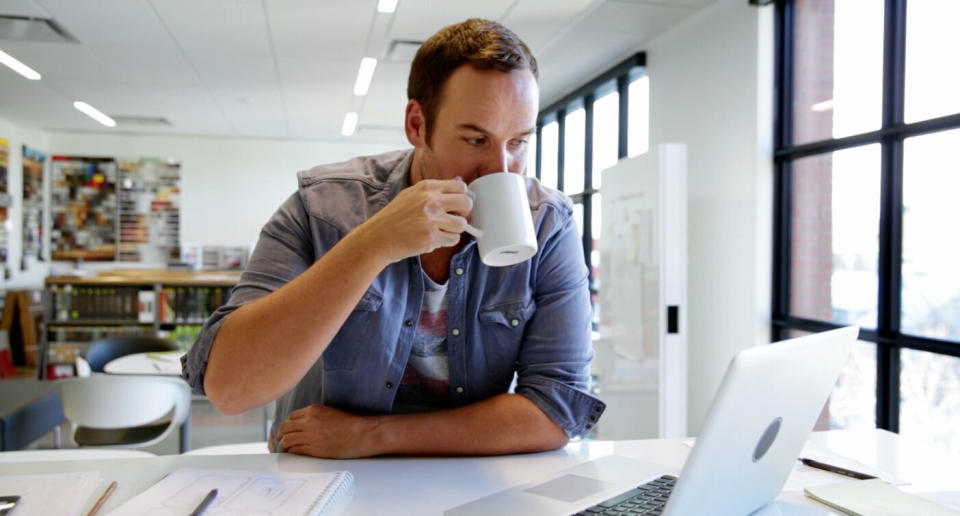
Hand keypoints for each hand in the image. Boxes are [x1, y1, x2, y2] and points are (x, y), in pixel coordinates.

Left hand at [276, 404, 382, 458]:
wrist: (362, 434)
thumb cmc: (350, 424)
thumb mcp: (329, 413)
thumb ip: (314, 416)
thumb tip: (302, 424)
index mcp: (313, 410)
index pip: (291, 417)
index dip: (288, 424)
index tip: (288, 429)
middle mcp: (309, 422)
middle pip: (285, 428)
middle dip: (281, 434)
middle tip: (281, 439)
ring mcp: (310, 436)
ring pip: (287, 440)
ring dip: (285, 444)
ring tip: (286, 448)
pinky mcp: (314, 449)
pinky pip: (295, 450)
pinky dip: (292, 452)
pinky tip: (294, 452)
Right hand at [356, 178, 472, 262]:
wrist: (378, 237)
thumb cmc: (394, 218)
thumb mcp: (411, 195)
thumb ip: (434, 191)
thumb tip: (460, 185)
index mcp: (426, 187)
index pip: (460, 187)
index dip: (461, 198)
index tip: (456, 206)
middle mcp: (430, 200)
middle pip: (466, 203)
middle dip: (463, 213)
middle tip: (453, 219)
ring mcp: (431, 219)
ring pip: (462, 224)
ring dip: (453, 230)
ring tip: (439, 231)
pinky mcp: (431, 237)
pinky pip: (453, 239)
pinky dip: (446, 241)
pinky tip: (433, 239)